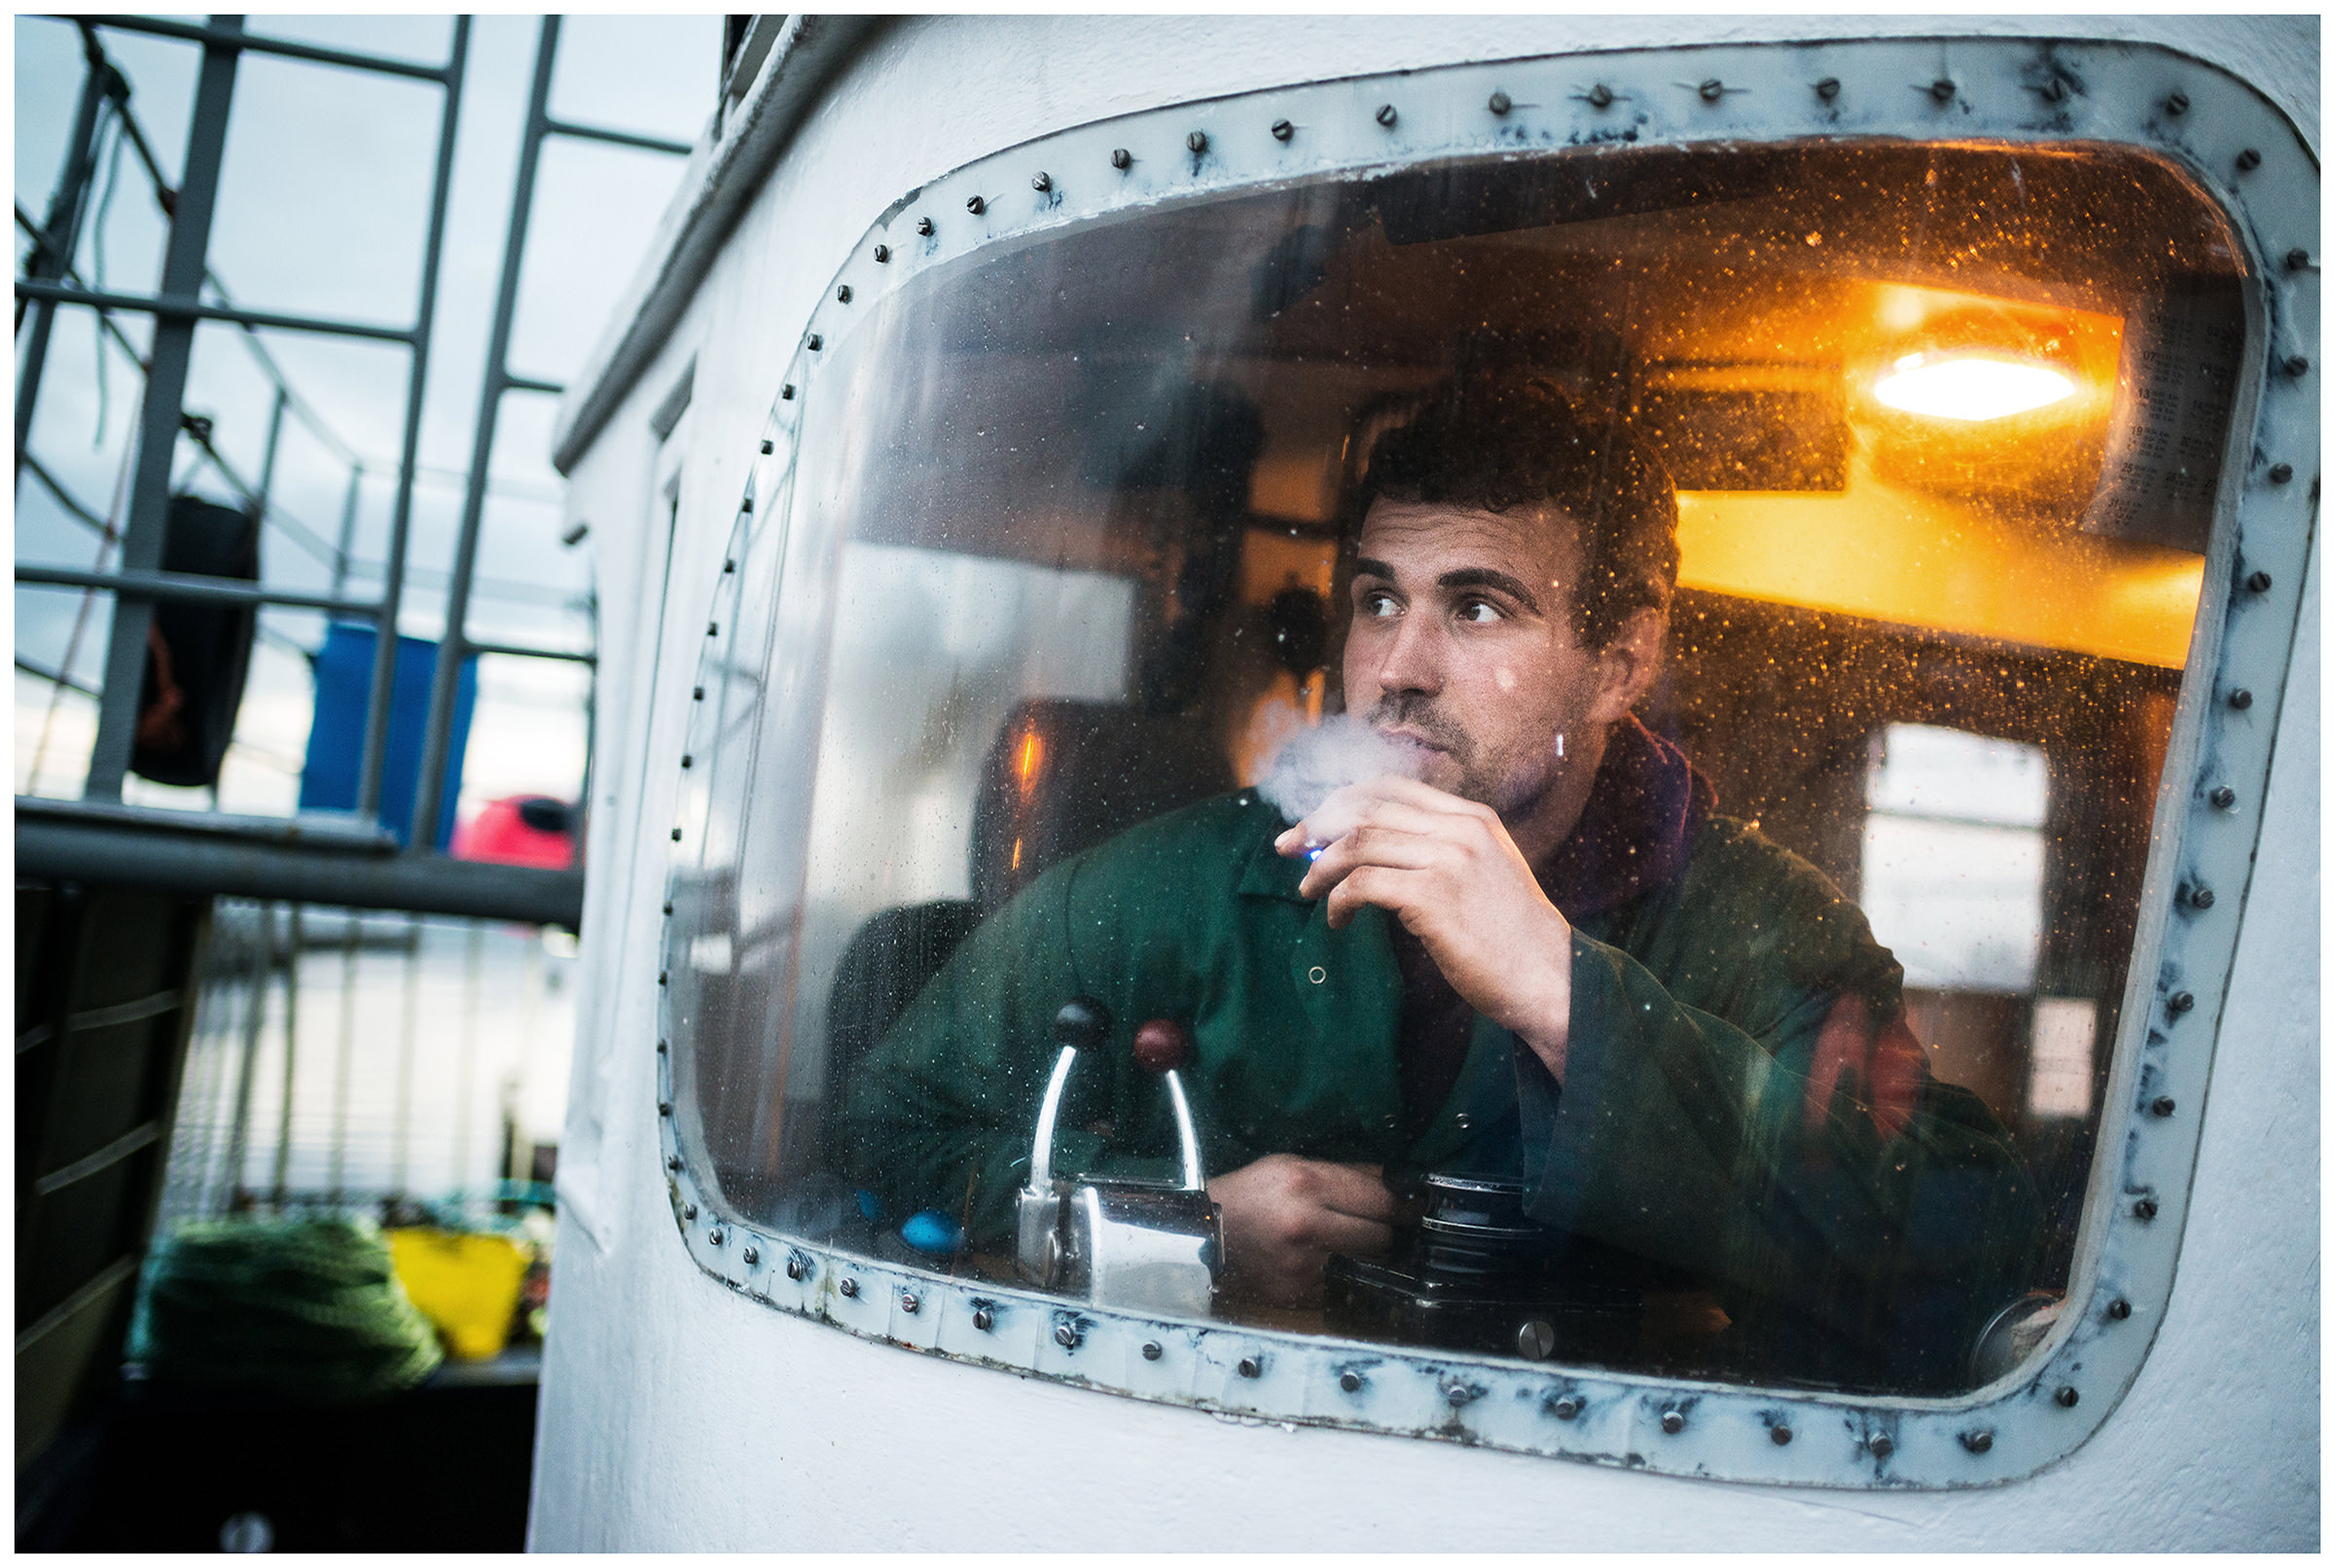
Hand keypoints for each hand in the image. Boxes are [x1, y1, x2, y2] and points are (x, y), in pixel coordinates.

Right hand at [1208, 1155, 1394, 1307]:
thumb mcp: (1292, 1166)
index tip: (1417, 1207)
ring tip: (1342, 1242)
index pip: (1382, 1200)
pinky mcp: (1298, 1293)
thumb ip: (1344, 1174)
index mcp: (1308, 1184)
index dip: (1406, 1205)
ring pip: (1364, 1263)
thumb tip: (1394, 1183)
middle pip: (1381, 1236)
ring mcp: (1303, 1265)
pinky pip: (1337, 1284)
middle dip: (1387, 1231)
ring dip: (1362, 1254)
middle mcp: (1308, 1225)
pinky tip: (1312, 1262)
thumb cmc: (1251, 1193)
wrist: (1204, 1233)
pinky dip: (1333, 1274)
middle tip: (1385, 1227)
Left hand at [1276, 775, 1574, 1077]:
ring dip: (1321, 867)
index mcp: (1472, 817)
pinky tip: (1335, 921)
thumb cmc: (1511, 938)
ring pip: (1357, 841)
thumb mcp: (1485, 874)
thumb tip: (1368, 851)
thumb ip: (1441, 851)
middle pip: (1366, 807)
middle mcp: (1461, 828)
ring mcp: (1449, 858)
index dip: (1340, 801)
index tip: (1310, 825)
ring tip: (1308, 892)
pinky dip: (1336, 900)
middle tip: (1287, 849)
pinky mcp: (1434, 896)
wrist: (1550, 979)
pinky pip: (1362, 884)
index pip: (1389, 788)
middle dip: (1316, 825)